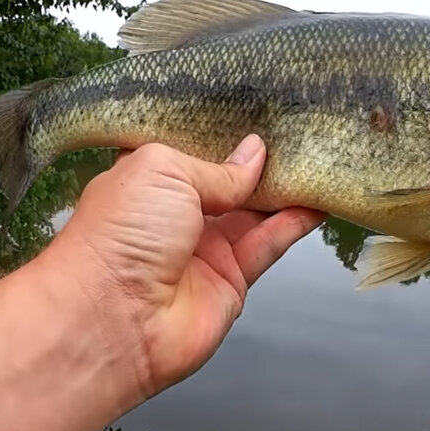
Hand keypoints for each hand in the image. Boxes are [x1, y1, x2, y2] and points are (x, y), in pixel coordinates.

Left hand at [47, 135, 324, 398]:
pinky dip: (294, 224)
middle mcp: (176, 214)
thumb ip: (217, 167)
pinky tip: (316, 202)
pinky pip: (269, 244)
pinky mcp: (231, 279)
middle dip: (261, 161)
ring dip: (285, 190)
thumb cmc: (118, 235)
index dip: (223, 133)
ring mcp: (205, 248)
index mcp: (149, 180)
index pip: (193, 150)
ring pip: (256, 212)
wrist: (112, 319)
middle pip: (230, 182)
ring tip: (317, 161)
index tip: (259, 111)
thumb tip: (254, 154)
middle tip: (299, 133)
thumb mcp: (164, 171)